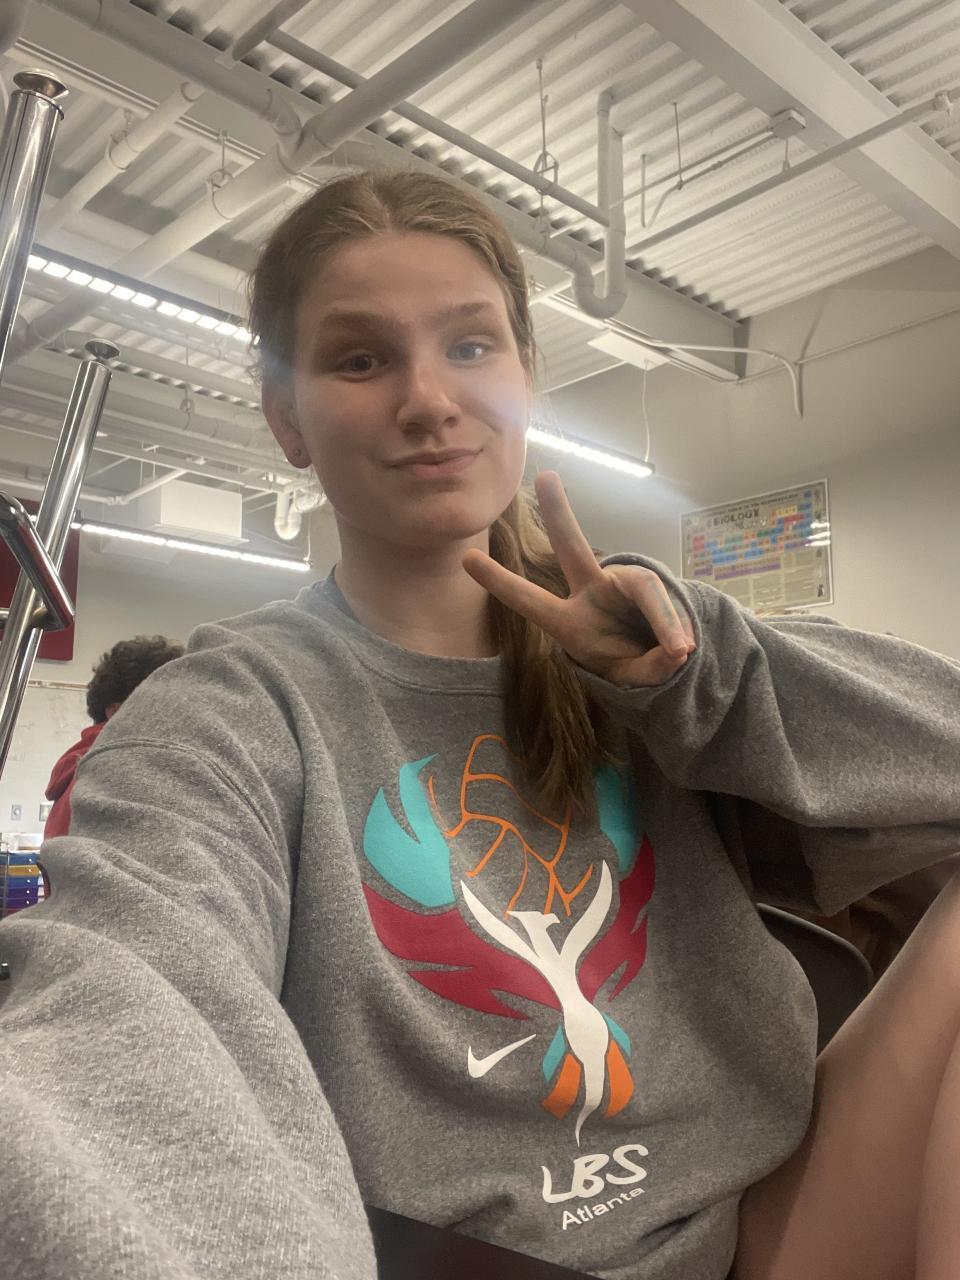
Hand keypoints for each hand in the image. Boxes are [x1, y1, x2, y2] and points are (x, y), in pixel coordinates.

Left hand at [463, 472, 696, 687]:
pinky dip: (675, 627)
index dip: (500, 582)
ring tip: (679, 652)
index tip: (466, 560)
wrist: (662, 659)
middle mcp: (591, 593)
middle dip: (561, 514)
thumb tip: (678, 650)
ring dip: (662, 621)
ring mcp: (621, 585)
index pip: (530, 600)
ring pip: (643, 587)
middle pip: (574, 549)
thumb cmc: (631, 664)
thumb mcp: (632, 678)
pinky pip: (665, 601)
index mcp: (568, 622)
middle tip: (546, 478)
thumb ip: (650, 668)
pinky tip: (683, 648)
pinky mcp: (651, 584)